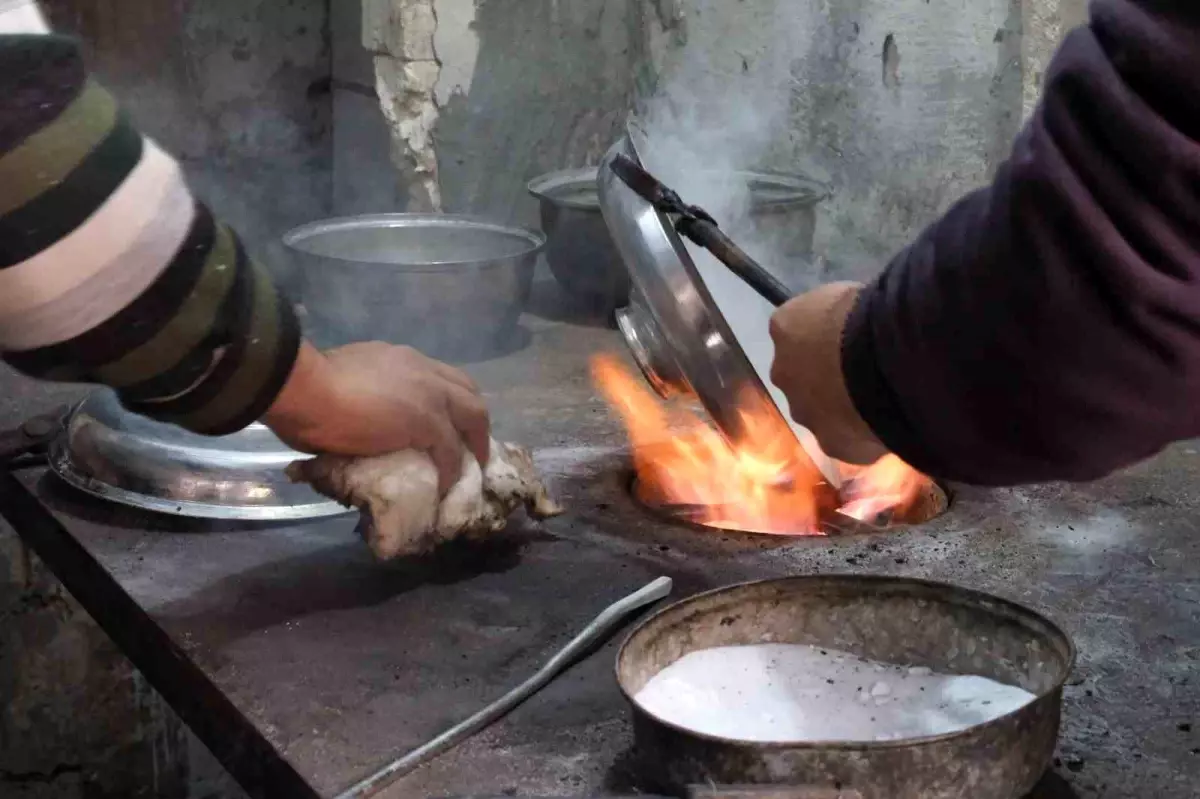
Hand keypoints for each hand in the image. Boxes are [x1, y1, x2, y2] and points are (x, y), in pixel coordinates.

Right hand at [264, 340, 489, 493]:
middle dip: (474, 419)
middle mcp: (421, 370)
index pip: (439, 375)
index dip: (450, 399)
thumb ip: (358, 394)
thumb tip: (352, 416)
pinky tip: (447, 487)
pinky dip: (452, 469)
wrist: (304, 389)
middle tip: (470, 446)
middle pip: (467, 391)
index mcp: (399, 359)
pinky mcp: (427, 420)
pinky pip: (450, 449)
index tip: (449, 420)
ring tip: (470, 469)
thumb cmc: (308, 389)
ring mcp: (428, 394)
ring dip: (474, 443)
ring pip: (472, 415)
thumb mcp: (343, 383)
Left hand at [768, 281, 886, 464]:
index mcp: (786, 326)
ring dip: (841, 409)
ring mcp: (804, 411)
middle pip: (800, 376)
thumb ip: (839, 316)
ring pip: (819, 412)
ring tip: (878, 403)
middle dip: (825, 377)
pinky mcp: (831, 444)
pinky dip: (862, 435)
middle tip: (861, 375)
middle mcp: (783, 371)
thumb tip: (852, 324)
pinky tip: (888, 426)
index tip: (847, 339)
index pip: (794, 331)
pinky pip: (847, 440)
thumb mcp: (851, 296)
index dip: (822, 337)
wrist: (889, 360)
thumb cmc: (874, 313)